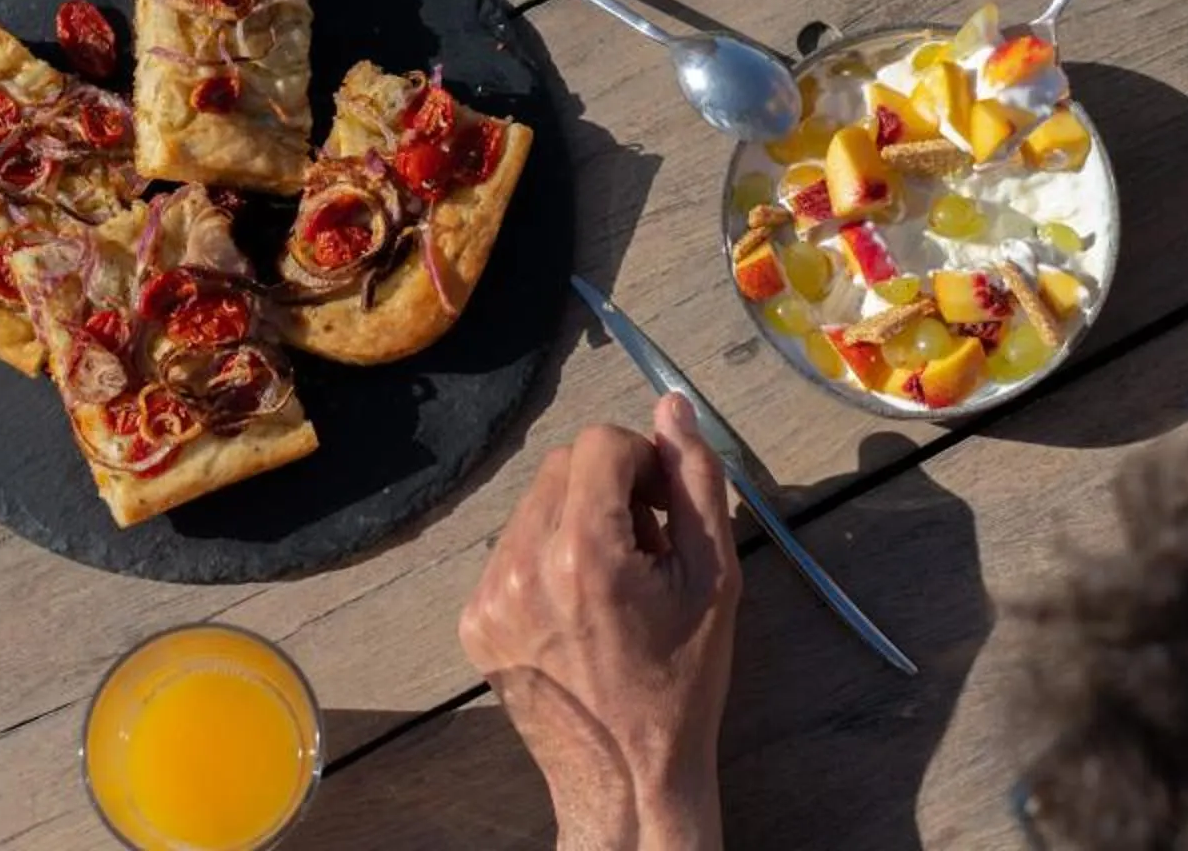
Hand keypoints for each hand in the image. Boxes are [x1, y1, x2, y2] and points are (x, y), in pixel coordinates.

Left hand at [458, 396, 736, 850]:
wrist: (626, 781)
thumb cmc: (682, 682)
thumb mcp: (714, 579)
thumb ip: (695, 483)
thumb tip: (671, 406)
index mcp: (585, 554)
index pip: (598, 444)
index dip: (641, 462)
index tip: (664, 508)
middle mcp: (522, 567)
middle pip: (562, 466)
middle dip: (610, 488)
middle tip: (647, 546)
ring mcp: (488, 596)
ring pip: (533, 504)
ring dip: (577, 519)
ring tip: (614, 582)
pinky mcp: (473, 621)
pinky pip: (511, 549)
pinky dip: (547, 558)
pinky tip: (579, 608)